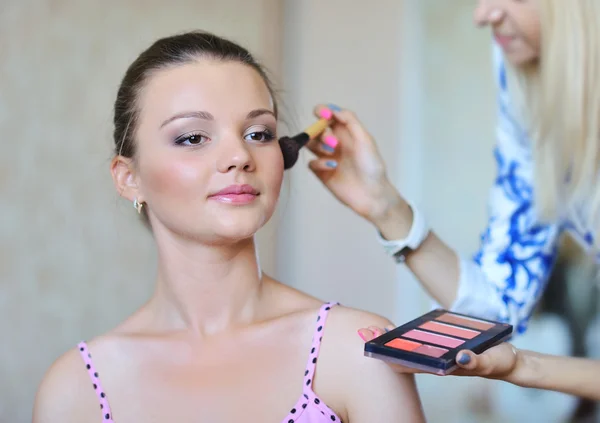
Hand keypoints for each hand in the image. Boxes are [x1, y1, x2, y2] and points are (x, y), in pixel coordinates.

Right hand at [306, 104, 409, 228]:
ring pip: (310, 144)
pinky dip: (319, 163)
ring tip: (332, 153)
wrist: (372, 194)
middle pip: (317, 129)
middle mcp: (334, 143)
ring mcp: (326, 158)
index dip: (322, 111)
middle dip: (322, 132)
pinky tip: (333, 167)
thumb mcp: (365, 139)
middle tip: (334, 143)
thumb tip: (332, 109)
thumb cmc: (372, 166)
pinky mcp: (321, 173)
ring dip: (318, 145)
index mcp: (345, 132)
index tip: (323, 115)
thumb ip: (350, 121)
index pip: (327, 115)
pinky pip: (311, 163)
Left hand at [358, 325, 520, 379]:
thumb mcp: (490, 361)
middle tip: (366, 331)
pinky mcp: (444, 349)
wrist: (509, 362)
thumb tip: (460, 357)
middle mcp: (438, 363)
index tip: (374, 344)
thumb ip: (476, 361)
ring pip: (410, 349)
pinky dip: (407, 336)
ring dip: (393, 340)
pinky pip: (421, 342)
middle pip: (405, 356)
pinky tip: (399, 330)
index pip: (411, 364)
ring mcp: (439, 356)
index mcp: (443, 367)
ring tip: (377, 328)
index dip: (391, 356)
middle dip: (385, 345)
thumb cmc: (499, 362)